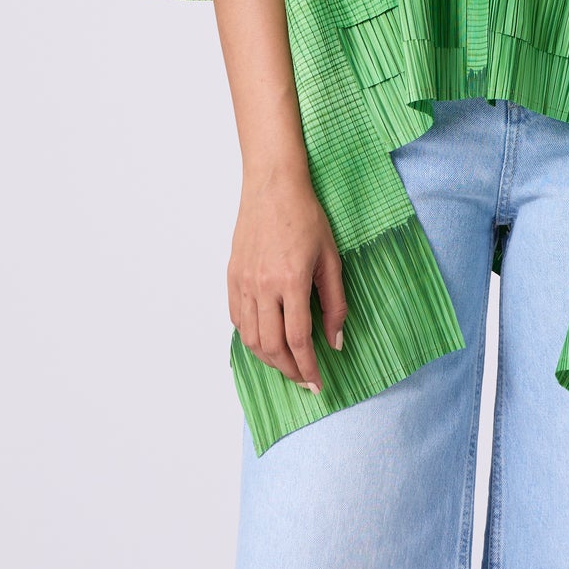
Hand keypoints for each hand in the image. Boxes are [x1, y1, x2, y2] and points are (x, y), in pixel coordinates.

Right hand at [227, 174, 346, 393]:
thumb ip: (335, 302)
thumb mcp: (330, 258)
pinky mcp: (232, 276)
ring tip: (287, 364)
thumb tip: (336, 341)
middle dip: (289, 370)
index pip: (297, 340)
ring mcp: (243, 282)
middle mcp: (262, 286)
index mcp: (290, 281)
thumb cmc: (306, 216)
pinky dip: (250, 337)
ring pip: (251, 337)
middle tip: (304, 380)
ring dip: (269, 358)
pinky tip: (265, 339)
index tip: (317, 383)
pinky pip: (237, 319)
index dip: (307, 367)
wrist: (273, 186)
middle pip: (271, 346)